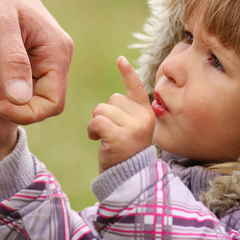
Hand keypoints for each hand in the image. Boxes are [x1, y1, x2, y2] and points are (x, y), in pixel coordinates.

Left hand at [0, 0, 72, 123]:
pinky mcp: (18, 57)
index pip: (53, 102)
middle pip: (35, 101)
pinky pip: (8, 82)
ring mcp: (34, 58)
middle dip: (6, 96)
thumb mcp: (0, 26)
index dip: (26, 111)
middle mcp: (50, 58)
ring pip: (19, 93)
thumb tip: (21, 101)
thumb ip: (14, 64)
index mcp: (56, 52)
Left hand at [88, 56, 154, 173]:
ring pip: (102, 109)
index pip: (136, 88)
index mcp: (147, 113)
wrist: (128, 180)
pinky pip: (97, 121)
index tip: (120, 59)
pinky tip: (97, 140)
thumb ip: (127, 113)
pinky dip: (92, 130)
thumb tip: (114, 99)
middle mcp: (144, 118)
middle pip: (111, 99)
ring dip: (97, 123)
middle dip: (105, 114)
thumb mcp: (132, 130)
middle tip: (112, 133)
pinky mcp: (120, 136)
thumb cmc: (125, 153)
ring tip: (106, 139)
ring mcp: (134, 127)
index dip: (127, 73)